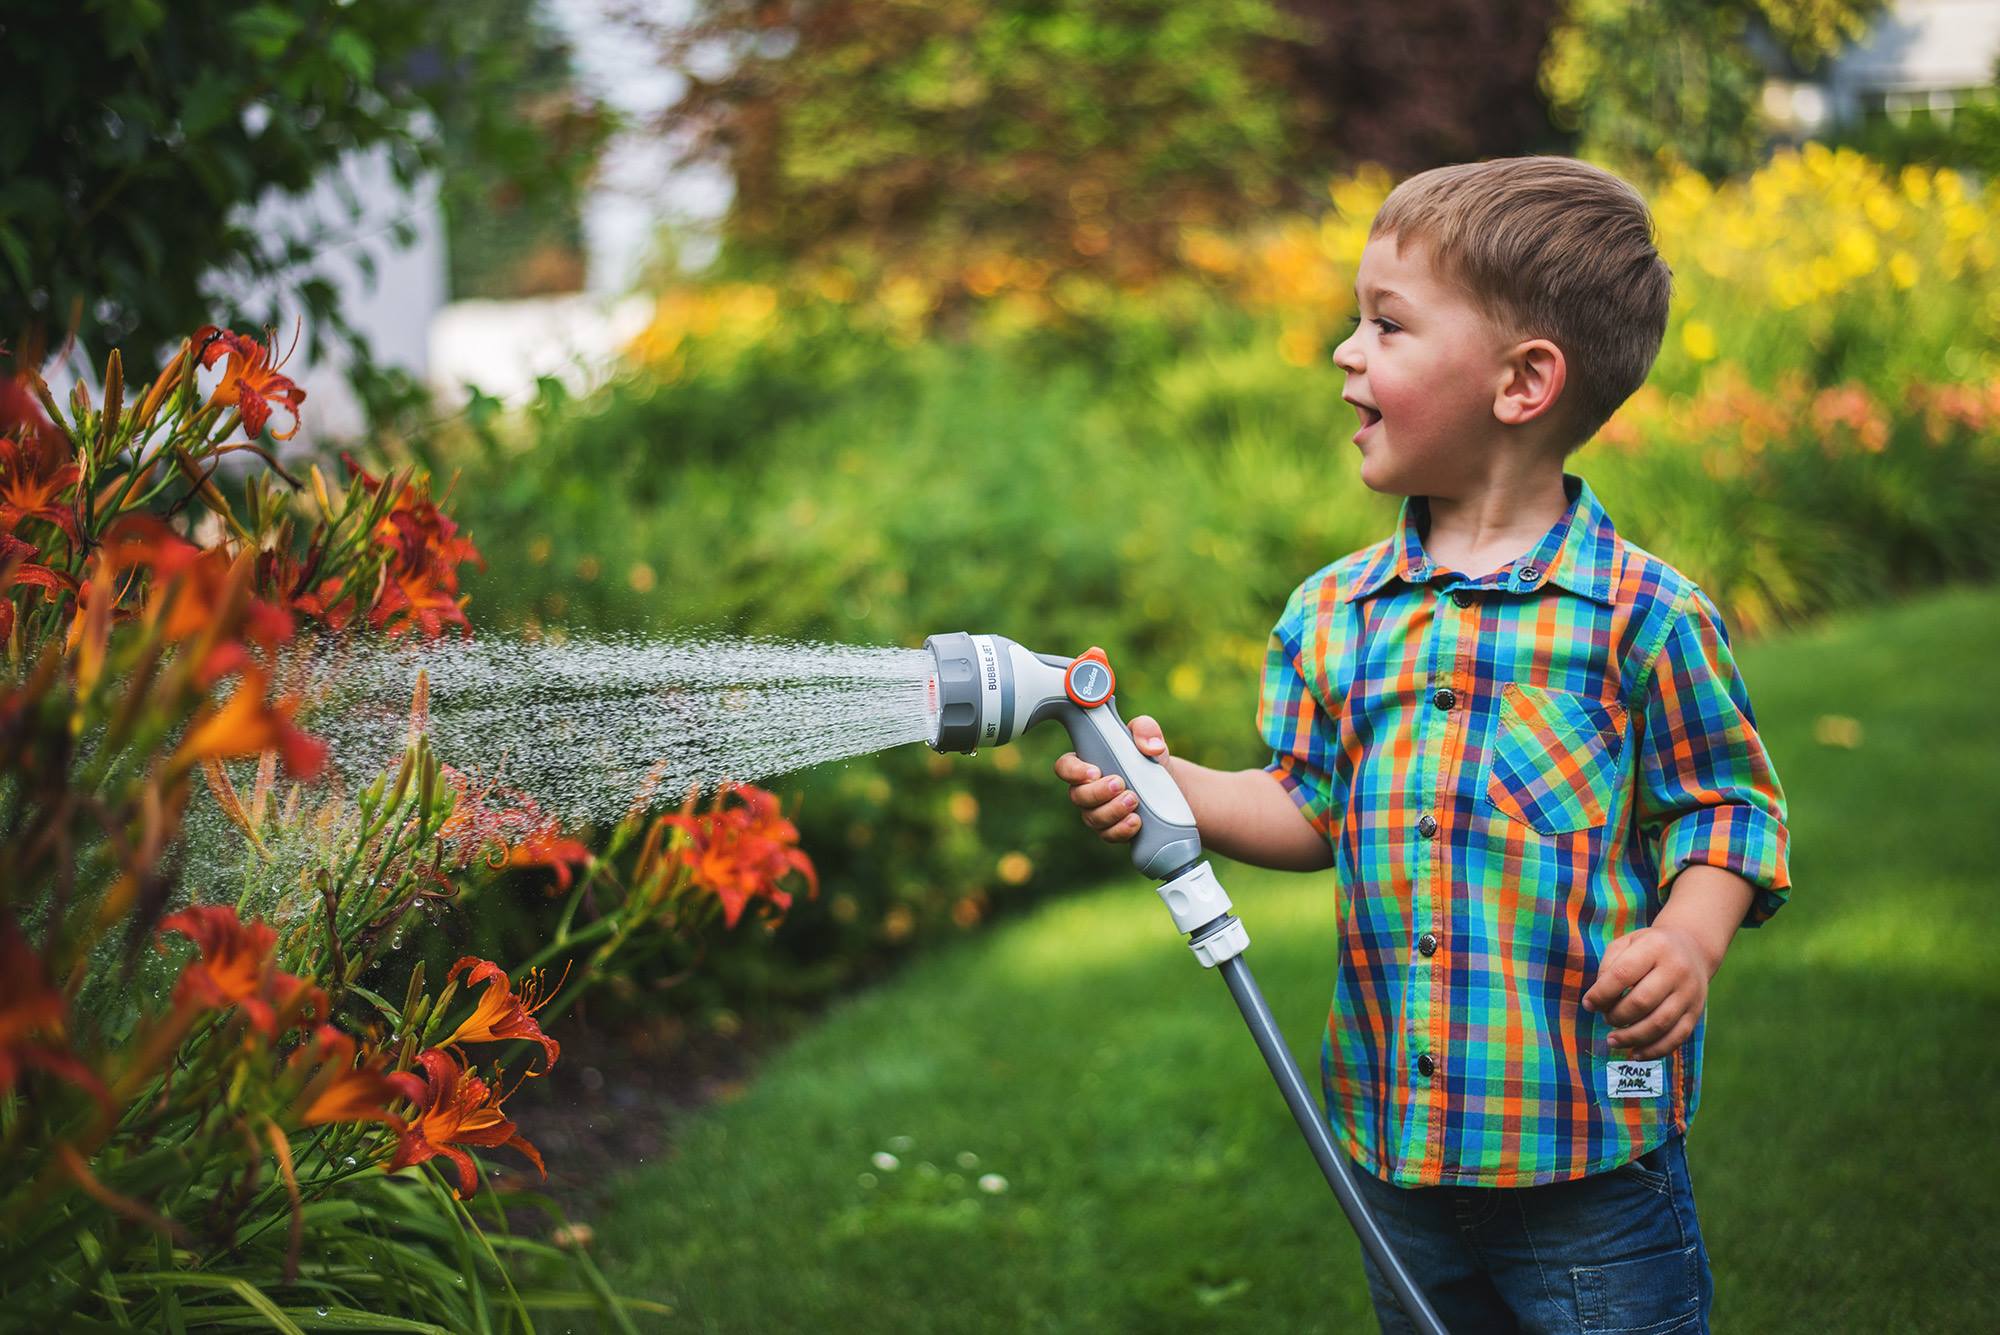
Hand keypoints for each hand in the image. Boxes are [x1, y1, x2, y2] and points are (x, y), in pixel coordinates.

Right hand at [1053, 712, 1168, 843]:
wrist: (1167, 785)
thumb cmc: (1147, 757)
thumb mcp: (1148, 736)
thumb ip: (1145, 729)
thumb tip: (1152, 746)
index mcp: (1086, 764)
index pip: (1065, 767)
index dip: (1073, 771)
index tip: (1094, 771)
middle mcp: (1087, 790)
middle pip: (1077, 796)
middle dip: (1098, 792)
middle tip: (1120, 783)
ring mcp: (1098, 812)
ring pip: (1092, 818)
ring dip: (1112, 811)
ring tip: (1134, 800)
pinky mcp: (1112, 829)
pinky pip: (1108, 835)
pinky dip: (1121, 830)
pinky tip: (1136, 821)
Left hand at [1581, 926, 1712, 1060]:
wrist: (1692, 948)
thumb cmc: (1648, 948)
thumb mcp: (1626, 943)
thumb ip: (1608, 967)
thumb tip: (1597, 1000)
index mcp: (1655, 948)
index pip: (1623, 974)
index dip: (1601, 994)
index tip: (1588, 1004)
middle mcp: (1676, 970)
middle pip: (1642, 1002)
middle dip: (1617, 1016)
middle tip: (1605, 1018)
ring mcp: (1689, 993)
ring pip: (1659, 1024)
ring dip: (1631, 1037)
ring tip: (1613, 1039)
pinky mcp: (1695, 1012)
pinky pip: (1676, 1037)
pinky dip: (1654, 1050)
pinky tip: (1635, 1053)